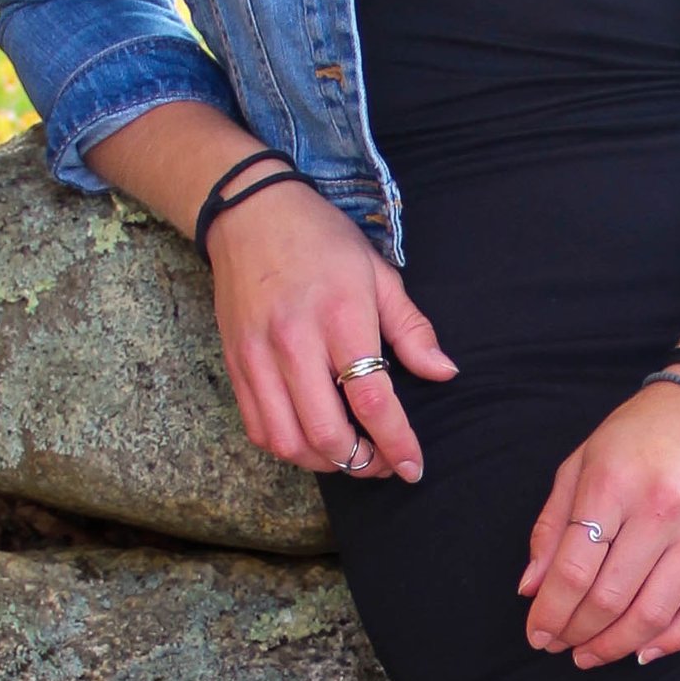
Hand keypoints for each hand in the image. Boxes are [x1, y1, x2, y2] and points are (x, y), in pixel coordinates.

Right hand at [206, 178, 454, 478]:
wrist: (249, 213)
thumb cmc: (322, 241)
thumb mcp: (379, 273)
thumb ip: (412, 329)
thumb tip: (444, 373)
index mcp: (340, 316)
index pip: (371, 398)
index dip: (396, 442)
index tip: (412, 467)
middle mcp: (294, 342)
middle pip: (326, 432)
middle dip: (361, 462)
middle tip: (383, 461)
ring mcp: (258, 356)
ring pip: (288, 441)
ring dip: (324, 462)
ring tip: (350, 454)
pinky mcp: (235, 364)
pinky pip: (258, 428)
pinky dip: (288, 447)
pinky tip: (312, 439)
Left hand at [521, 381, 679, 665]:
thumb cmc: (639, 433)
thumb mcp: (582, 463)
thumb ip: (553, 526)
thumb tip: (531, 588)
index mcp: (614, 483)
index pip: (574, 570)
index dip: (550, 613)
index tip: (537, 635)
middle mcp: (661, 508)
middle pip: (611, 598)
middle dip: (577, 633)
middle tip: (560, 647)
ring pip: (655, 613)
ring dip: (617, 646)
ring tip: (592, 655)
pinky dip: (674, 641)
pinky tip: (645, 652)